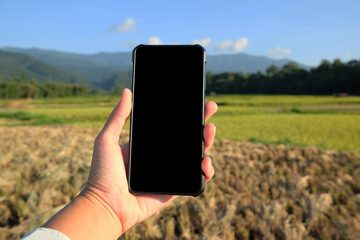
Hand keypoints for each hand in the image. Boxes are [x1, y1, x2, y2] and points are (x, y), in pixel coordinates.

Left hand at [84, 88, 216, 233]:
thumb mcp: (106, 140)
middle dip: (201, 122)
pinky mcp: (175, 188)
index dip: (184, 113)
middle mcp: (161, 156)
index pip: (171, 125)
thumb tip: (126, 91)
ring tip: (209, 131)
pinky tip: (205, 162)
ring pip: (195, 155)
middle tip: (210, 108)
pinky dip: (206, 171)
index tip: (195, 100)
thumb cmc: (102, 174)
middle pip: (187, 137)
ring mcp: (170, 172)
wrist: (106, 206)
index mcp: (148, 143)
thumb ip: (117, 117)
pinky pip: (195, 179)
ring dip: (207, 142)